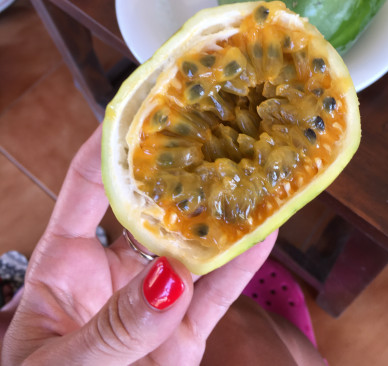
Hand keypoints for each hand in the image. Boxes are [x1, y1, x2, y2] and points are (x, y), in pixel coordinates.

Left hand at [1, 126, 276, 365]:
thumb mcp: (61, 364)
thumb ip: (113, 326)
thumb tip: (168, 280)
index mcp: (66, 264)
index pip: (87, 188)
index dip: (109, 147)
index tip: (140, 110)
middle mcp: (114, 272)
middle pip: (149, 208)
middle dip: (178, 170)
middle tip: (209, 131)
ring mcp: (153, 302)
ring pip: (191, 247)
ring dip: (220, 212)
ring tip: (249, 172)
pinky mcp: (184, 335)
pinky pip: (216, 295)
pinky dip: (240, 265)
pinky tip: (263, 233)